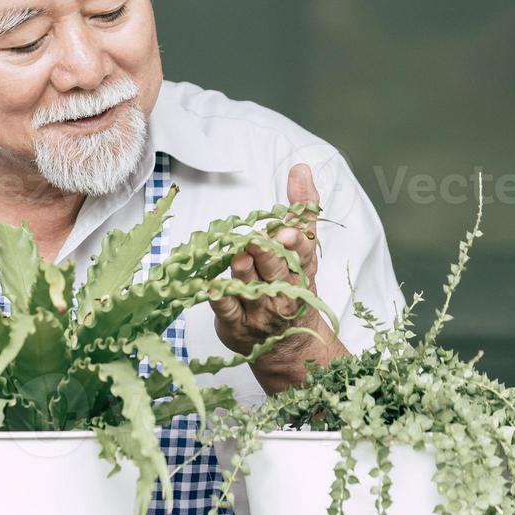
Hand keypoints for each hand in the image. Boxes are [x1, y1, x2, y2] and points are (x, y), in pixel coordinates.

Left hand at [209, 163, 347, 394]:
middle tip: (258, 241)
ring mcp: (260, 312)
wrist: (288, 346)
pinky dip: (220, 299)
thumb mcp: (303, 249)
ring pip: (252, 290)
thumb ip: (302, 209)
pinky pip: (227, 311)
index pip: (304, 255)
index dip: (297, 244)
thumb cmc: (292, 287)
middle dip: (268, 256)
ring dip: (244, 274)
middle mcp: (284, 292)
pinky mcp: (237, 326)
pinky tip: (210, 287)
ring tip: (238, 258)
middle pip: (276, 271)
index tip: (289, 231)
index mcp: (302, 271)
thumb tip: (301, 168)